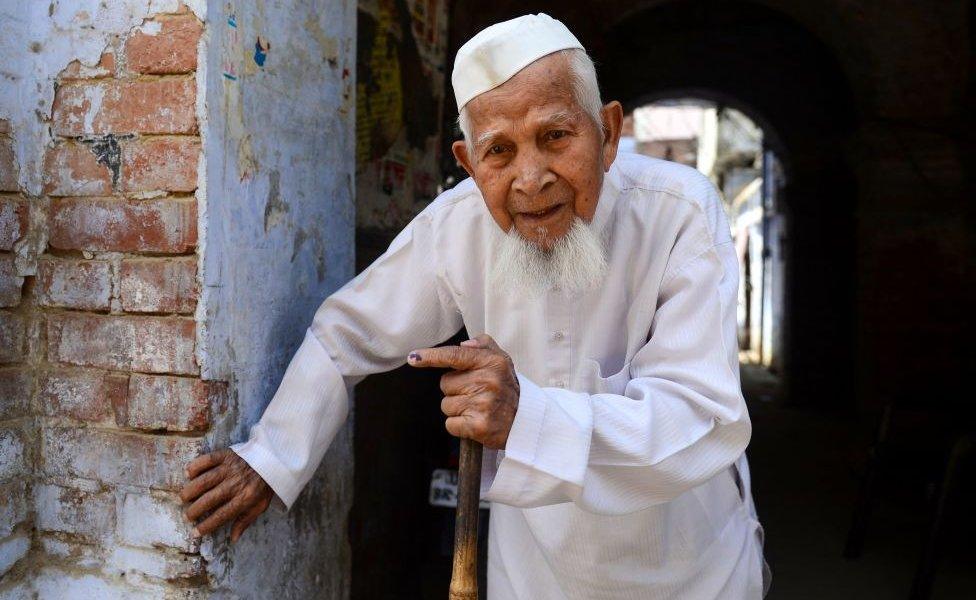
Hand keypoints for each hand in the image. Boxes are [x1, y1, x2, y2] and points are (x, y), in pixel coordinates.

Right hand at [180, 448, 273, 542]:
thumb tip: (233, 539)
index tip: (195, 533)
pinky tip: (188, 474)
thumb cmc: (265, 484)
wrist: (274, 458)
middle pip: (209, 500)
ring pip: (204, 481)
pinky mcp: (226, 454)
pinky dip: (195, 467)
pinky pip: (207, 460)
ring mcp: (230, 468)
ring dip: (190, 491)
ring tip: (184, 499)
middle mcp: (235, 483)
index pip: (221, 515)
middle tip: (187, 516)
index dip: (206, 526)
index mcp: (245, 498)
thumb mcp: (261, 505)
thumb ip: (246, 520)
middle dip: (194, 511)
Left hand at [407, 334, 519, 448]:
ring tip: (477, 408)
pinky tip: (474, 421)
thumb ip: (483, 345)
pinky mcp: (478, 426)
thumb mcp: (502, 361)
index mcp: (491, 362)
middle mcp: (488, 381)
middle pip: (445, 383)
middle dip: (455, 389)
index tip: (414, 358)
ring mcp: (483, 404)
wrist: (526, 421)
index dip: (431, 357)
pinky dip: (459, 425)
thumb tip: (463, 345)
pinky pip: (450, 424)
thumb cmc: (507, 389)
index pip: (455, 356)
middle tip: (475, 393)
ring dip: (457, 408)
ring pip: (446, 405)